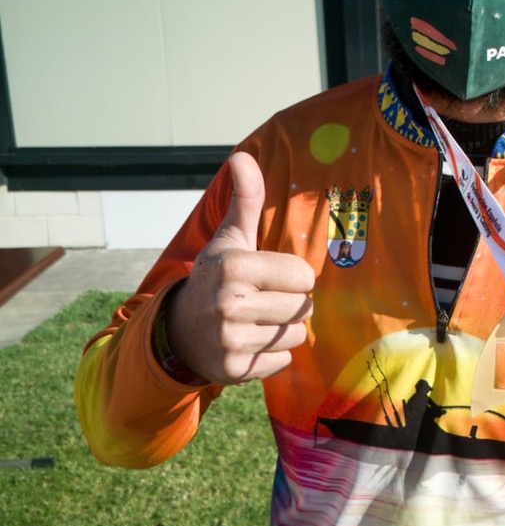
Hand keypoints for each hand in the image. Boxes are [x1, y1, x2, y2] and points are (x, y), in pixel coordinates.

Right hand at [165, 151, 315, 384]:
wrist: (180, 330)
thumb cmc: (216, 278)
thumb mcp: (230, 239)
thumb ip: (245, 200)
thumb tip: (242, 156)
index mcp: (235, 267)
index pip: (304, 276)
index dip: (292, 278)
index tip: (269, 278)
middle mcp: (230, 303)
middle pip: (303, 308)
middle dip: (289, 305)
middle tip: (262, 302)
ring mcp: (231, 339)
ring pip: (295, 336)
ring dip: (282, 331)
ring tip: (255, 322)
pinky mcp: (235, 369)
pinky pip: (282, 362)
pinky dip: (270, 356)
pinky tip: (248, 344)